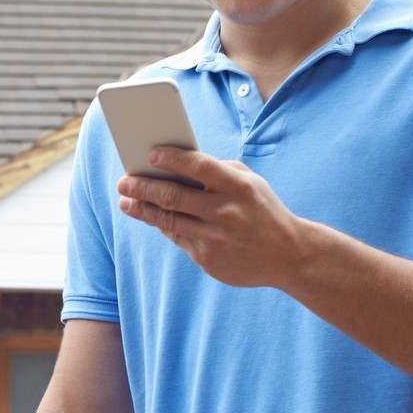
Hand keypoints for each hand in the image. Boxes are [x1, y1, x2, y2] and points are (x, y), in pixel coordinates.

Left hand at [117, 147, 317, 289]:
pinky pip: (178, 238)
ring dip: (142, 209)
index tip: (150, 153)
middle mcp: (225, 212)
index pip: (198, 167)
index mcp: (238, 186)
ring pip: (168, 220)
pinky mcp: (208, 259)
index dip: (172, 159)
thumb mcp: (251, 184)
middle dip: (143, 187)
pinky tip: (148, 216)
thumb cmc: (263, 210)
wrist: (289, 255)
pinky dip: (161, 225)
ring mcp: (215, 238)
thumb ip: (219, 172)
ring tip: (125, 201)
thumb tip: (176, 165)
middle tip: (123, 181)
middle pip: (174, 196)